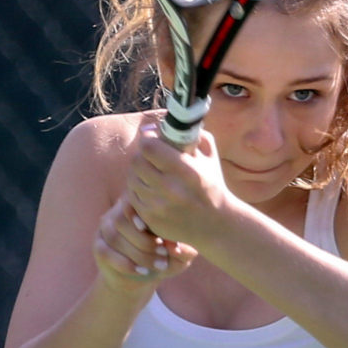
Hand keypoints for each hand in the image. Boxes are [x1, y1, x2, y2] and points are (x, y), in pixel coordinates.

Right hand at [92, 196, 196, 295]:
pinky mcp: (98, 247)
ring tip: (160, 265)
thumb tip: (177, 249)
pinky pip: (106, 252)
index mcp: (139, 203)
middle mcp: (118, 211)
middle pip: (123, 219)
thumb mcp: (179, 254)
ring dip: (138, 253)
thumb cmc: (166, 256)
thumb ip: (183, 250)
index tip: (162, 232)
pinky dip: (125, 263)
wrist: (142, 276)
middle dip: (146, 239)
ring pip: (115, 236)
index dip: (145, 213)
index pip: (136, 199)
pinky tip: (142, 271)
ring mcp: (105, 228)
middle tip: (166, 253)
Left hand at [126, 124, 228, 246]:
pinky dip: (139, 190)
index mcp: (187, 171)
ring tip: (150, 172)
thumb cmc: (212, 186)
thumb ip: (193, 136)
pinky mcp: (150, 219)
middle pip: (136, 162)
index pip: (150, 147)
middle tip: (149, 154)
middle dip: (141, 154)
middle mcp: (171, 189)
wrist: (216, 225)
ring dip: (138, 172)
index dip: (148, 138)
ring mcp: (158, 206)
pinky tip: (151, 188)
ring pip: (132, 179)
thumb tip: (166, 123)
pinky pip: (132, 197)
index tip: (151, 136)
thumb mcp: (210, 158)